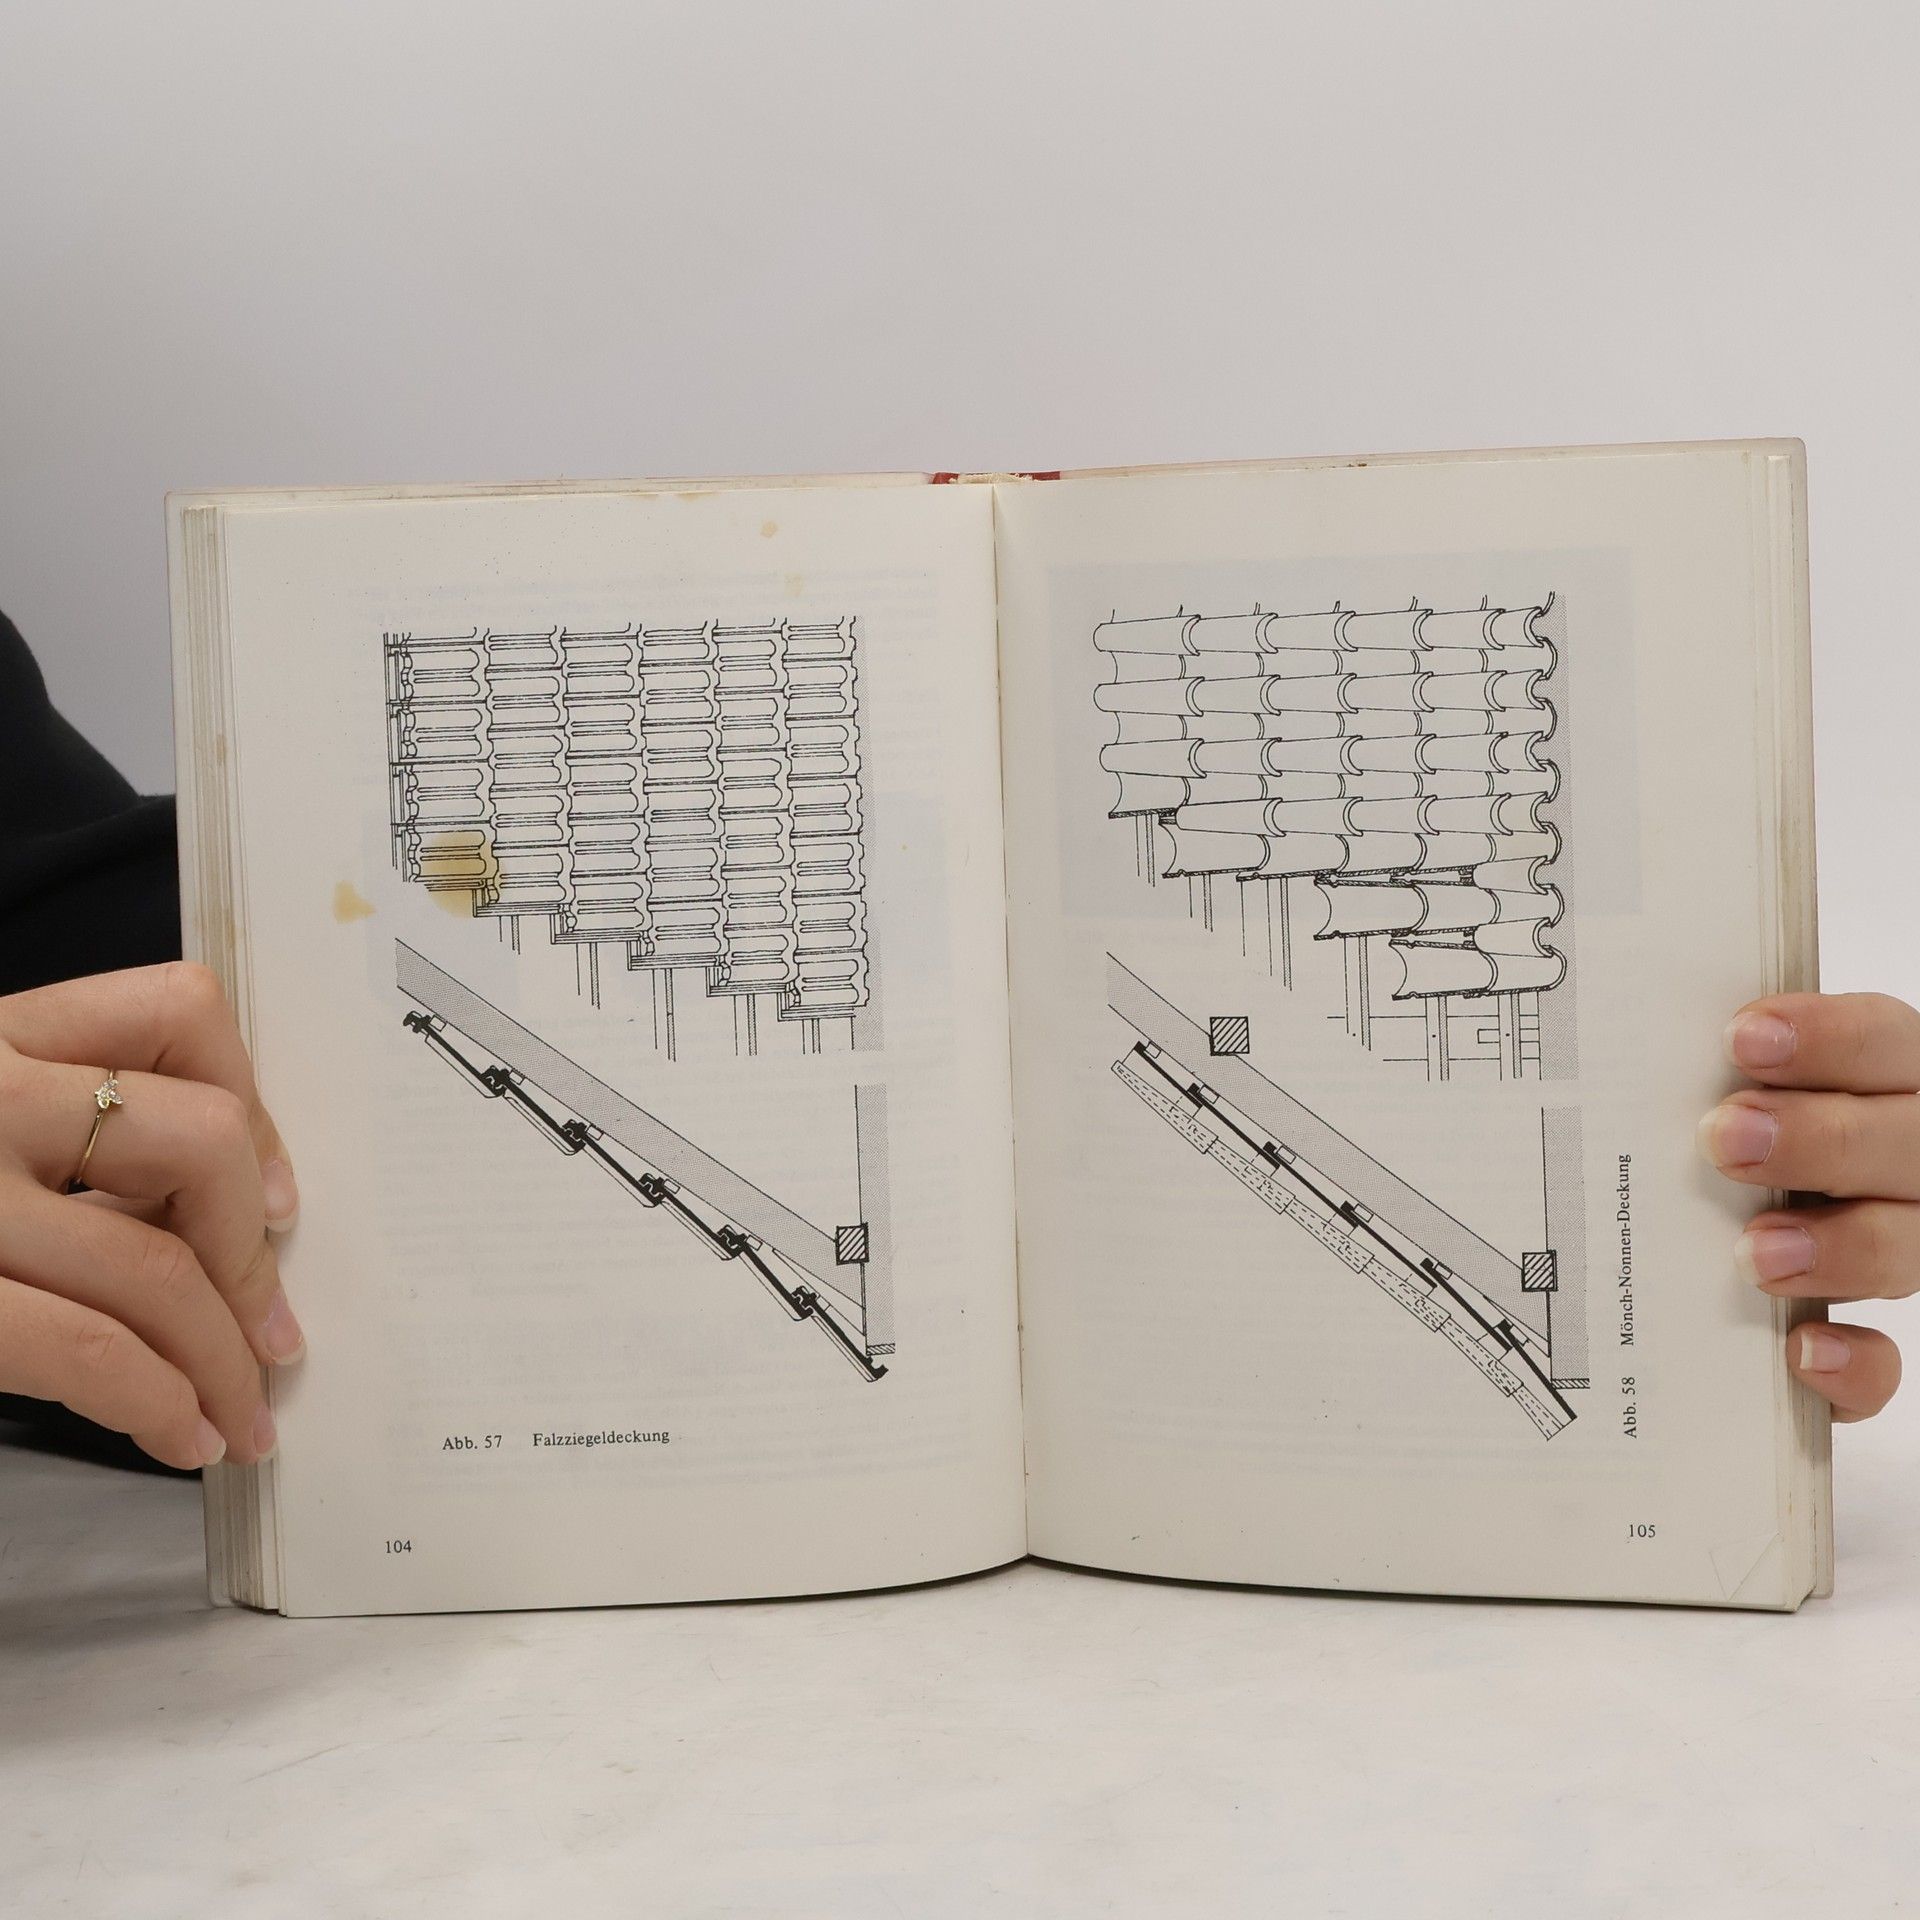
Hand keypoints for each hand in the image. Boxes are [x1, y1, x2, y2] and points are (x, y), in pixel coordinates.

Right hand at [0, 962, 301, 1468]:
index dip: (258, 1107)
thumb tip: (211, 1219)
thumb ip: (47, 1134)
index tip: (277, 1199)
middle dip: (253, 1255)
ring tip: (239, 1417)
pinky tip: (177, 1434)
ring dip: (225, 1358)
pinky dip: (158, 1402)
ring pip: (154, 1261)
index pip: (175, 1011)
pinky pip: (89, 1350)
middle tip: (271, 1337)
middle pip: (198, 1140)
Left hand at [1700, 991, 1918, 1420]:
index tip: (1742, 1039)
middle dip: (1819, 1138)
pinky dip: (1852, 1363)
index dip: (1828, 1037)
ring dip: (1836, 1247)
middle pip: (1905, 1141)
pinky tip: (1800, 1352)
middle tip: (1724, 1138)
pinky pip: (1882, 1364)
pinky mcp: (1863, 1344)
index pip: (1882, 1040)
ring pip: (1905, 1247)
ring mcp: (1894, 1248)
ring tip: (1752, 1252)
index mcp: (1875, 1081)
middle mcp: (1901, 1163)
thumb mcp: (1703, 1094)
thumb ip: (1687, 1071)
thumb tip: (1591, 1018)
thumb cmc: (1699, 1141)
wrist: (1695, 1262)